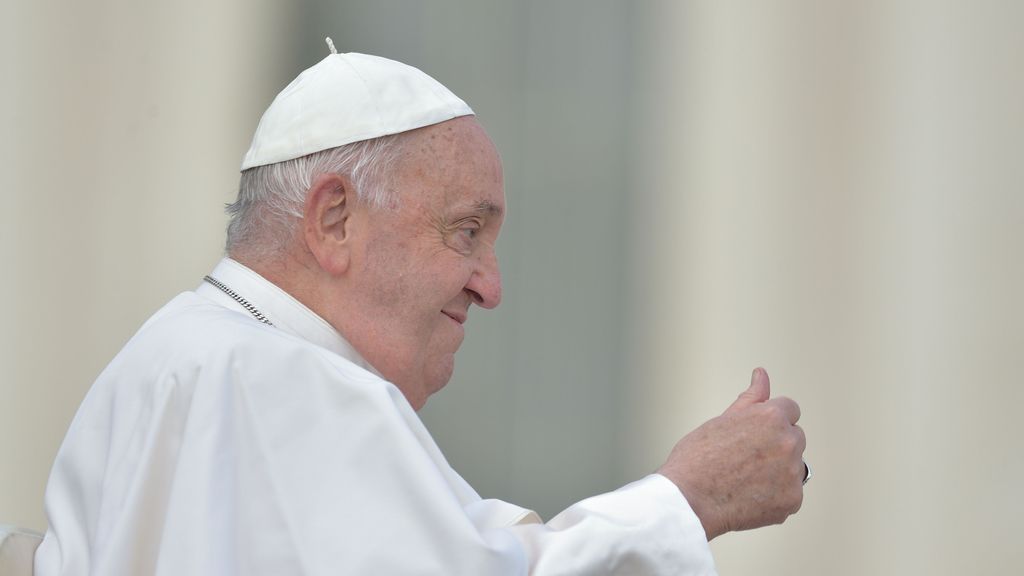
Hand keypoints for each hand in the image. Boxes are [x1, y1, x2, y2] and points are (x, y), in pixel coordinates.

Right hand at [658, 368, 805, 539]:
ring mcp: (792, 473)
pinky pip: (790, 492)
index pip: (790, 409)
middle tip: (744, 458)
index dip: (770, 421)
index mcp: (771, 417)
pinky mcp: (792, 499)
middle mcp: (787, 442)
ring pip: (794, 466)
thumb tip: (761, 375)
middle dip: (776, 444)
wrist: (689, 501)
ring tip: (744, 479)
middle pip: (795, 437)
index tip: (755, 434)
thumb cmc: (697, 460)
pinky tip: (750, 495)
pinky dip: (775, 495)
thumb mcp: (722, 420)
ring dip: (777, 470)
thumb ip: (751, 398)